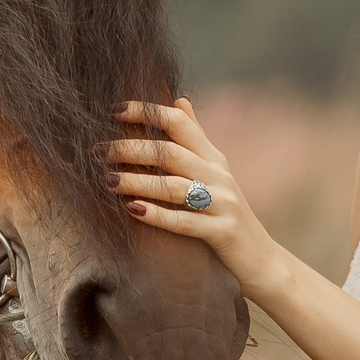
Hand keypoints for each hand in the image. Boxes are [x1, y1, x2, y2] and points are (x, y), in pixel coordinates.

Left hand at [105, 98, 284, 294]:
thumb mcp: (216, 172)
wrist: (262, 259)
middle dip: (130, 149)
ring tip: (106, 181)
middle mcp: (219, 175)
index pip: (179, 122)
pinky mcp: (221, 232)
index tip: (112, 110)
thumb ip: (196, 138)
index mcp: (214, 157)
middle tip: (97, 152)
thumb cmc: (227, 214)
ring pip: (173, 187)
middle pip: (170, 153)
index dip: (147, 112)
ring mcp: (222, 204)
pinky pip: (184, 222)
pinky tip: (132, 211)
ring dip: (136, 182)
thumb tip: (179, 100)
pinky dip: (157, 215)